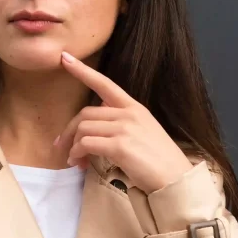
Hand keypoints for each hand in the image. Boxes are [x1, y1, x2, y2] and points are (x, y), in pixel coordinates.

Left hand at [54, 52, 193, 193]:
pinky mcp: (120, 145)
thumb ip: (121, 121)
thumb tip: (97, 116)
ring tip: (75, 161)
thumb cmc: (158, 161)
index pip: (105, 84)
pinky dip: (77, 154)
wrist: (176, 180)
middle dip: (69, 131)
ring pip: (83, 129)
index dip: (83, 71)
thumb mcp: (142, 132)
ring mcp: (125, 128)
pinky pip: (86, 144)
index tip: (65, 58)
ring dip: (73, 147)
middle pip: (85, 114)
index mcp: (134, 108)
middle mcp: (129, 114)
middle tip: (62, 147)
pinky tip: (79, 163)